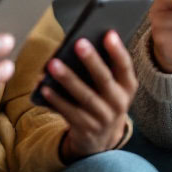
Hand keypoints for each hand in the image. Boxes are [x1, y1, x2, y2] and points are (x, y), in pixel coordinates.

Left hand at [38, 31, 135, 161]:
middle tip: (79, 42)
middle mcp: (119, 103)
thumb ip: (102, 68)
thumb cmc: (102, 99)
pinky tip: (45, 88)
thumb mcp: (110, 86)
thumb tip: (78, 44)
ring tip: (53, 64)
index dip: (118, 51)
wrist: (101, 138)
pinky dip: (56, 100)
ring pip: (85, 97)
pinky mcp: (86, 129)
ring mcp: (103, 118)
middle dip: (92, 61)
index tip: (109, 34)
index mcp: (127, 87)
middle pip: (104, 80)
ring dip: (68, 79)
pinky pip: (69, 113)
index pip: (125, 67)